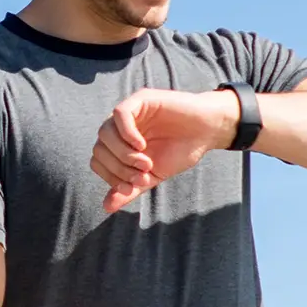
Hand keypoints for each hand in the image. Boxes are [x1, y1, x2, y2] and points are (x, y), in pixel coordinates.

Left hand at [91, 88, 240, 212]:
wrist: (208, 132)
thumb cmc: (182, 151)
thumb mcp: (153, 176)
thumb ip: (130, 189)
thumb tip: (107, 207)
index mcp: (120, 144)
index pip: (98, 161)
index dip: (111, 177)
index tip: (132, 187)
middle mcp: (120, 127)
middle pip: (99, 148)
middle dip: (119, 168)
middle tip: (143, 175)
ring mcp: (130, 112)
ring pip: (105, 133)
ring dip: (123, 154)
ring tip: (146, 163)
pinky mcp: (141, 99)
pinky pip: (120, 115)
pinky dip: (126, 134)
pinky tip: (141, 145)